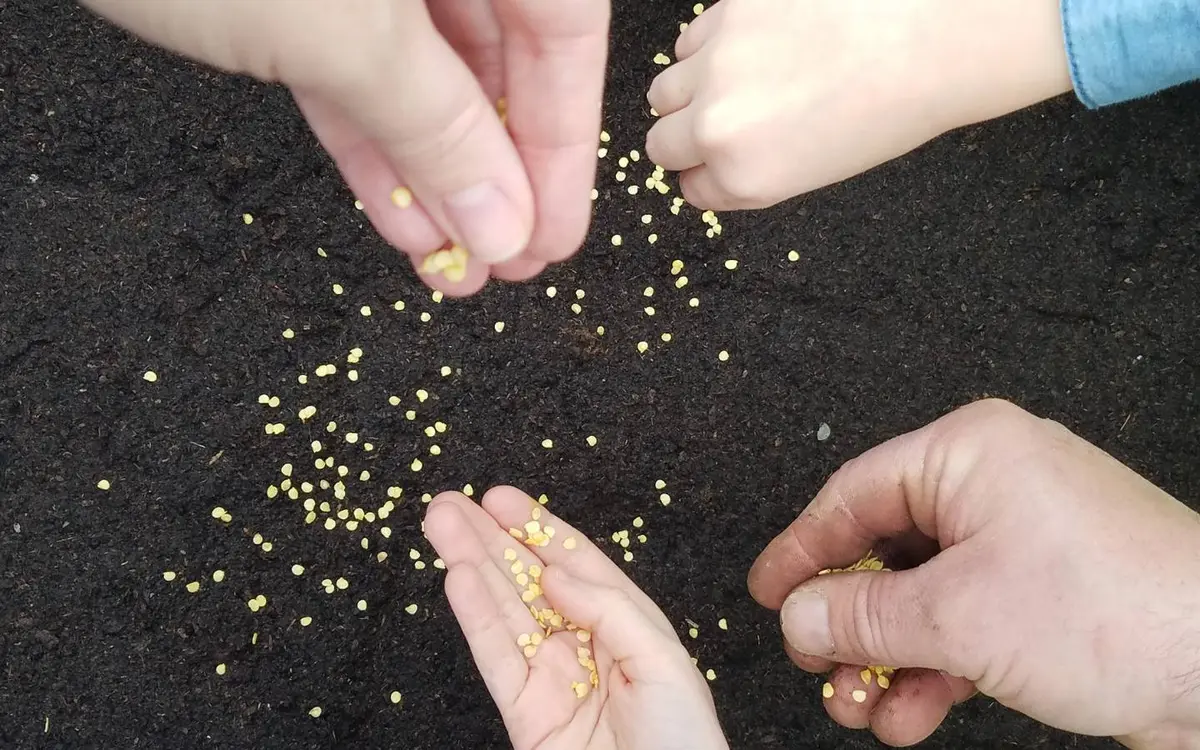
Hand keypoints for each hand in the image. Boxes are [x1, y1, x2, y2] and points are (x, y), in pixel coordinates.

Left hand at [78, 0, 609, 295]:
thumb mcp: (345, 34)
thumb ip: (435, 127)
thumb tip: (504, 216)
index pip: (563, 33)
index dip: (565, 144)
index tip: (555, 234)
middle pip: (498, 59)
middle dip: (499, 172)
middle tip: (505, 259)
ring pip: (423, 78)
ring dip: (437, 175)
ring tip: (451, 260)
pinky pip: (355, 74)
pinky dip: (373, 146)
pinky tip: (397, 216)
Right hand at [423, 486, 728, 749]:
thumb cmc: (683, 743)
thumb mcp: (664, 663)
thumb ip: (609, 609)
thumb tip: (555, 572)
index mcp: (627, 626)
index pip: (576, 565)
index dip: (537, 529)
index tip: (499, 499)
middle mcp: (584, 647)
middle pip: (528, 581)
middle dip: (490, 540)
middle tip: (451, 504)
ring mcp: (551, 679)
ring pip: (503, 611)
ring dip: (470, 565)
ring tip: (440, 525)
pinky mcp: (525, 715)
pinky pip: (495, 658)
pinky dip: (474, 617)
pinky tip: (456, 578)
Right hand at [645, 0, 1072, 209]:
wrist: (932, 36)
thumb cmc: (892, 106)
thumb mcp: (818, 167)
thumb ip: (754, 168)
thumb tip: (716, 150)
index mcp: (746, 178)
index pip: (690, 187)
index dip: (709, 171)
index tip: (725, 157)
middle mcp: (718, 128)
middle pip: (661, 143)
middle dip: (687, 135)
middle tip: (728, 119)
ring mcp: (715, 66)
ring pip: (663, 89)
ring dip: (690, 89)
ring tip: (739, 78)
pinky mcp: (724, 13)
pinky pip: (688, 40)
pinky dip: (710, 45)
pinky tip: (757, 42)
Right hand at [747, 398, 1199, 747]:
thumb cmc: (1118, 610)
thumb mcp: (955, 615)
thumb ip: (860, 615)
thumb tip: (797, 617)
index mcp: (969, 454)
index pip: (853, 494)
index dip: (801, 550)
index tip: (766, 593)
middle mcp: (995, 487)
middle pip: (886, 551)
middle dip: (849, 622)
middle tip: (816, 664)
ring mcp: (1025, 541)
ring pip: (923, 596)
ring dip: (887, 657)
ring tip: (862, 707)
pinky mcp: (1047, 593)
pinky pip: (966, 623)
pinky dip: (934, 668)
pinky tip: (910, 715)